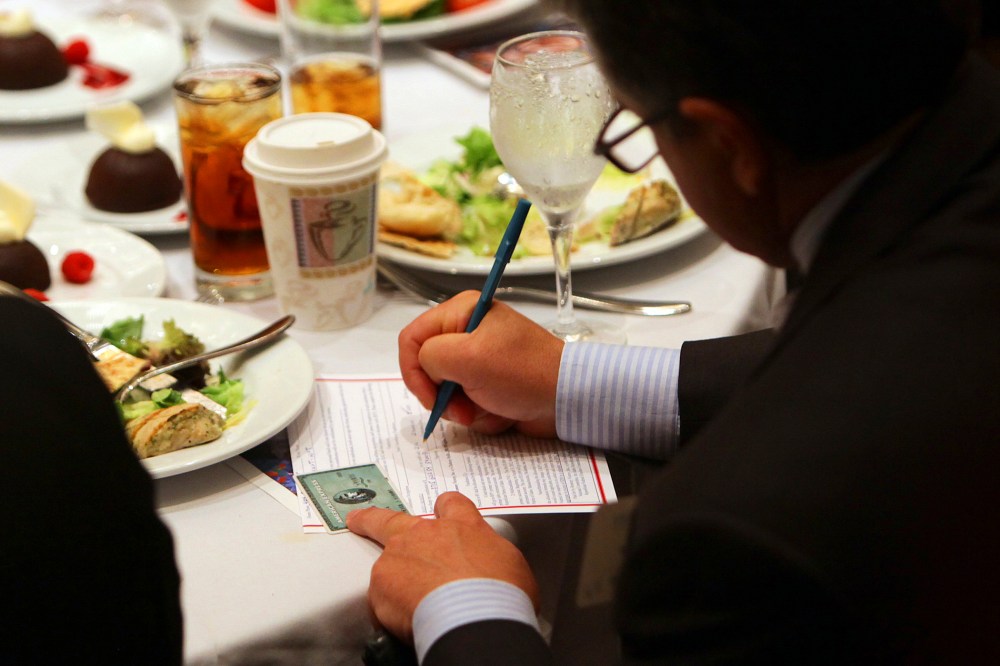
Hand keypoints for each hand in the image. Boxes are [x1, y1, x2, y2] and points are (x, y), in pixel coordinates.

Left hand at [347, 492, 538, 640]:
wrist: (476, 616)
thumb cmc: (500, 594)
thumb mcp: (509, 564)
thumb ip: (488, 557)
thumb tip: (486, 570)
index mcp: (463, 526)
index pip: (450, 504)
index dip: (444, 509)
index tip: (440, 513)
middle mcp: (427, 534)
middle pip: (392, 519)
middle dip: (372, 520)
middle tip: (358, 520)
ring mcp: (399, 555)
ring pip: (385, 563)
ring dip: (390, 580)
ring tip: (402, 604)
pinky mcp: (382, 582)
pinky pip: (380, 597)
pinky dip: (389, 609)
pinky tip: (405, 623)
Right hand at [398, 292, 563, 436]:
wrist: (566, 398)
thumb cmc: (523, 372)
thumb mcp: (468, 358)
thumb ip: (430, 356)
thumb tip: (427, 368)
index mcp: (461, 312)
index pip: (412, 338)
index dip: (412, 370)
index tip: (429, 396)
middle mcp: (467, 332)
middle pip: (427, 368)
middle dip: (442, 394)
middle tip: (462, 409)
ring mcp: (479, 359)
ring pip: (445, 390)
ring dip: (462, 408)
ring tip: (486, 410)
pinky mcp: (489, 382)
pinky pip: (465, 402)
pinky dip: (479, 413)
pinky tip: (500, 411)